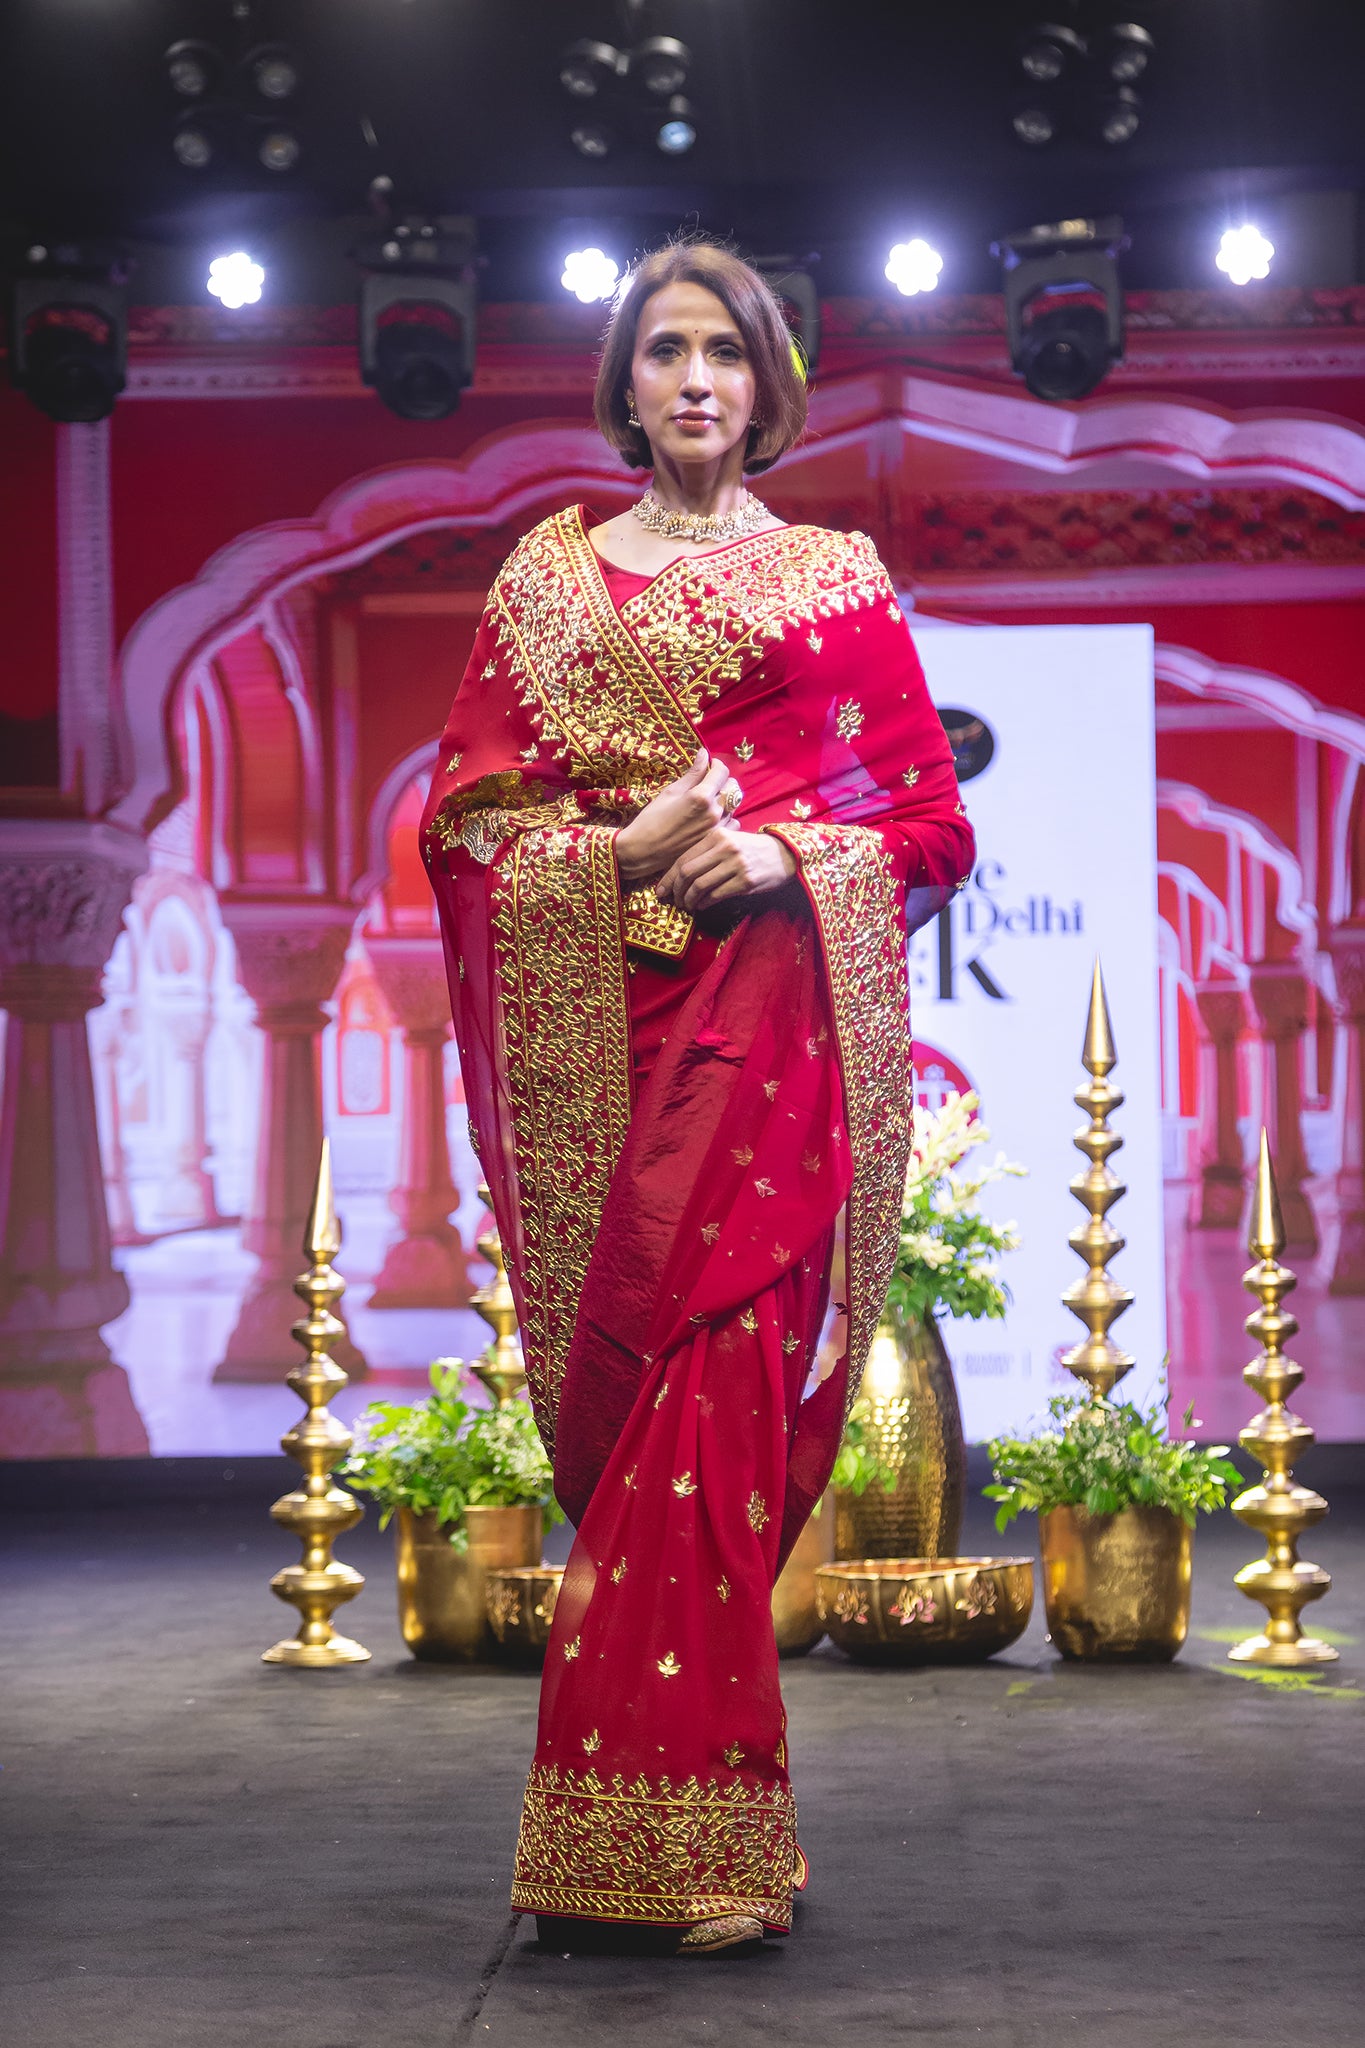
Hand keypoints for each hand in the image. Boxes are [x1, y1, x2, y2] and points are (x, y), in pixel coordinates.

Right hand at [614, 749, 732, 887]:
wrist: (644, 850)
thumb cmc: (652, 819)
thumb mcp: (671, 792)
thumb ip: (693, 773)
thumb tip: (704, 753)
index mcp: (702, 796)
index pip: (722, 772)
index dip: (717, 765)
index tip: (710, 765)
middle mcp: (714, 812)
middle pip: (732, 787)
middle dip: (722, 781)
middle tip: (709, 783)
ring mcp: (717, 828)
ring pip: (733, 805)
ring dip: (724, 799)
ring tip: (707, 802)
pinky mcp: (715, 840)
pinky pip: (732, 824)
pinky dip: (726, 818)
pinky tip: (712, 819)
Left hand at [655, 826, 796, 914]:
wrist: (784, 855)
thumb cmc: (752, 848)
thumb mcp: (730, 839)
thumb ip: (707, 849)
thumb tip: (680, 870)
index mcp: (717, 835)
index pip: (684, 857)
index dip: (669, 876)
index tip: (661, 889)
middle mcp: (724, 848)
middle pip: (688, 872)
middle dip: (676, 890)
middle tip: (673, 900)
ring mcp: (735, 865)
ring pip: (700, 885)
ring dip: (689, 900)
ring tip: (687, 905)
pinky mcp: (745, 881)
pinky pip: (716, 895)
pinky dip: (705, 903)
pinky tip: (702, 906)